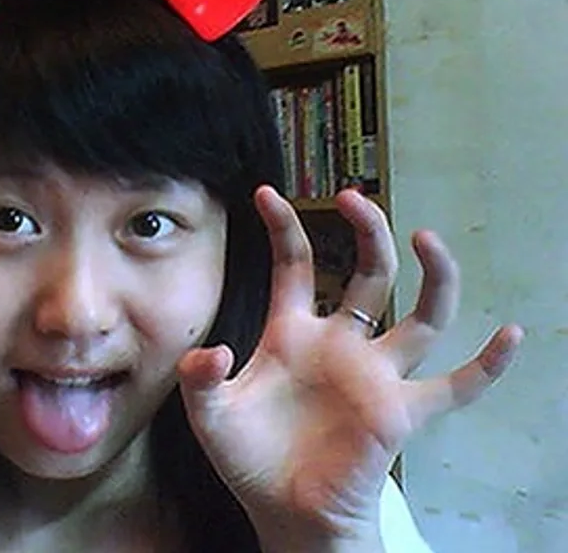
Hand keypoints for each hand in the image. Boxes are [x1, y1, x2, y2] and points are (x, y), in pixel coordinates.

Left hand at [178, 186, 521, 548]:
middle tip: (354, 198)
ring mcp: (375, 375)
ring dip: (432, 276)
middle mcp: (341, 344)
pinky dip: (485, 366)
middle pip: (368, 272)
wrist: (284, 513)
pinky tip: (509, 334)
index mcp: (293, 333)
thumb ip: (199, 379)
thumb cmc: (250, 459)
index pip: (296, 265)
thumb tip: (211, 352)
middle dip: (367, 231)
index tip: (265, 193)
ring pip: (420, 314)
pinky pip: (456, 387)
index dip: (282, 227)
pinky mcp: (401, 412)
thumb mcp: (209, 415)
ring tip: (424, 237)